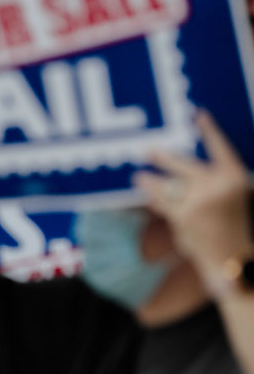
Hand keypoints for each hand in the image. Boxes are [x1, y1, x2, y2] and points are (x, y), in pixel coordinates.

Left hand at [134, 110, 252, 276]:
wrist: (232, 259)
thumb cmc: (230, 226)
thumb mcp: (229, 198)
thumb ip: (209, 182)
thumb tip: (173, 171)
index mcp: (235, 178)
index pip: (221, 148)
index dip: (210, 130)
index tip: (199, 114)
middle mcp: (218, 185)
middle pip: (183, 164)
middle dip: (162, 157)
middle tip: (147, 149)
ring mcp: (200, 200)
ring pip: (166, 184)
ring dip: (149, 181)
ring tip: (139, 177)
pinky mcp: (183, 215)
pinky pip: (161, 202)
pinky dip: (153, 199)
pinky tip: (146, 194)